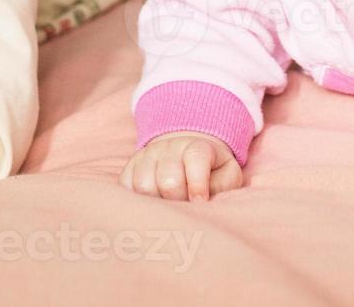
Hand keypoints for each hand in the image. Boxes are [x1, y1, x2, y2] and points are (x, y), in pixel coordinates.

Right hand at [119, 131, 242, 200]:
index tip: (200, 202)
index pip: (195, 157)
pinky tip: (152, 205)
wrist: (187, 155)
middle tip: (185, 208)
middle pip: (168, 180)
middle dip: (178, 200)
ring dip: (157, 203)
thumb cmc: (212, 173)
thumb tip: (204, 203)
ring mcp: (146, 156)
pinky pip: (125, 188)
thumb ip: (224, 186)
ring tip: (169, 207)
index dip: (198, 184)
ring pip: (143, 186)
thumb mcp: (228, 175)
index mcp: (197, 146)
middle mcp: (169, 147)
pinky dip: (137, 202)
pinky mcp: (129, 168)